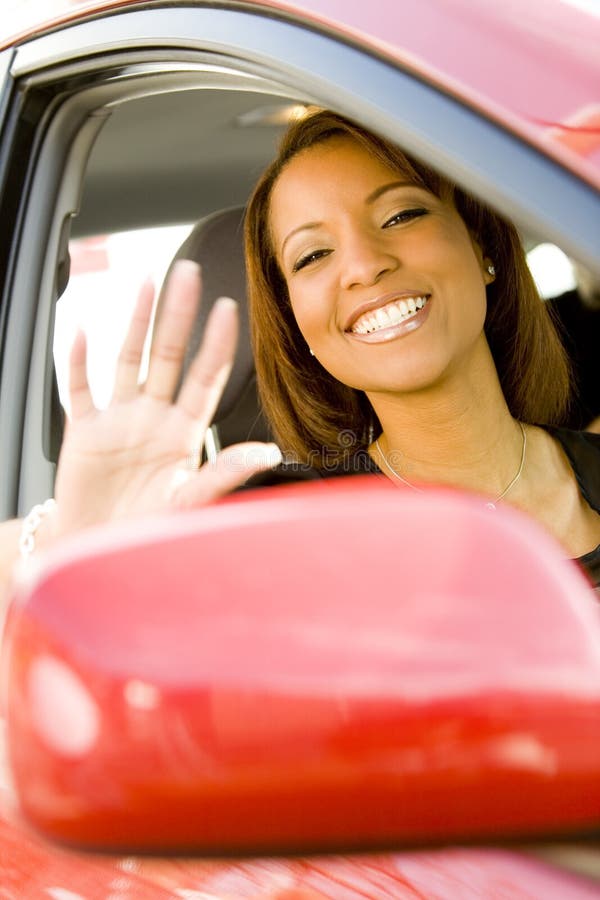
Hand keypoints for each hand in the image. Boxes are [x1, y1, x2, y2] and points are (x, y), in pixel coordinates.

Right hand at [52, 260, 280, 538]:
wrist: (99, 552)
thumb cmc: (147, 532)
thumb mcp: (189, 501)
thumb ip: (224, 474)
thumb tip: (269, 453)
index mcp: (183, 433)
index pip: (205, 378)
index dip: (216, 344)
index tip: (229, 308)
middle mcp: (153, 418)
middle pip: (168, 355)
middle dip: (179, 314)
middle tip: (189, 272)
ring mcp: (118, 421)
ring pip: (129, 360)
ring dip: (135, 322)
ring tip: (146, 282)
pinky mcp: (83, 432)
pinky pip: (80, 389)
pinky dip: (78, 361)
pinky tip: (81, 329)